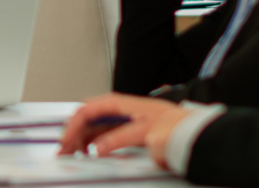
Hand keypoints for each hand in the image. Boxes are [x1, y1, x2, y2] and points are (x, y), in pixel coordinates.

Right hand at [58, 94, 189, 168]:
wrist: (194, 131)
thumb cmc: (173, 125)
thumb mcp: (143, 132)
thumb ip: (118, 139)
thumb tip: (96, 148)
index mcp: (117, 103)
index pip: (85, 111)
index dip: (72, 127)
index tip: (65, 143)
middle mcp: (116, 109)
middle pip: (86, 118)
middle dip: (72, 133)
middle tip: (64, 151)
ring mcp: (121, 119)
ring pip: (92, 127)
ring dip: (80, 139)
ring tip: (74, 154)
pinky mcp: (127, 130)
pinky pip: (103, 134)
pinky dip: (92, 143)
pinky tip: (90, 152)